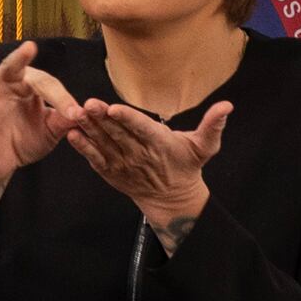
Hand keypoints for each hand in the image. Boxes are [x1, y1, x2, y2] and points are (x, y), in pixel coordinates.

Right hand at [0, 31, 76, 191]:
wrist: (2, 165)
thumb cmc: (25, 142)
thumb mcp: (50, 133)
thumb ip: (64, 122)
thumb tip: (83, 114)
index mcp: (30, 88)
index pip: (48, 86)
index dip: (63, 100)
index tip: (77, 116)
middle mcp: (9, 86)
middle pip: (16, 68)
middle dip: (22, 58)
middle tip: (31, 47)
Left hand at [65, 97, 226, 233]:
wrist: (171, 197)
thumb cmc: (186, 165)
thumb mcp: (204, 147)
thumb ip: (213, 126)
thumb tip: (228, 106)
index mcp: (160, 144)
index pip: (142, 129)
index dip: (128, 119)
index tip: (114, 108)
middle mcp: (139, 154)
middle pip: (118, 134)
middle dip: (102, 119)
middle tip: (88, 103)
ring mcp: (122, 164)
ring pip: (103, 144)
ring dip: (89, 129)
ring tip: (76, 113)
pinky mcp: (111, 171)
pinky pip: (94, 159)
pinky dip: (83, 149)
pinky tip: (72, 135)